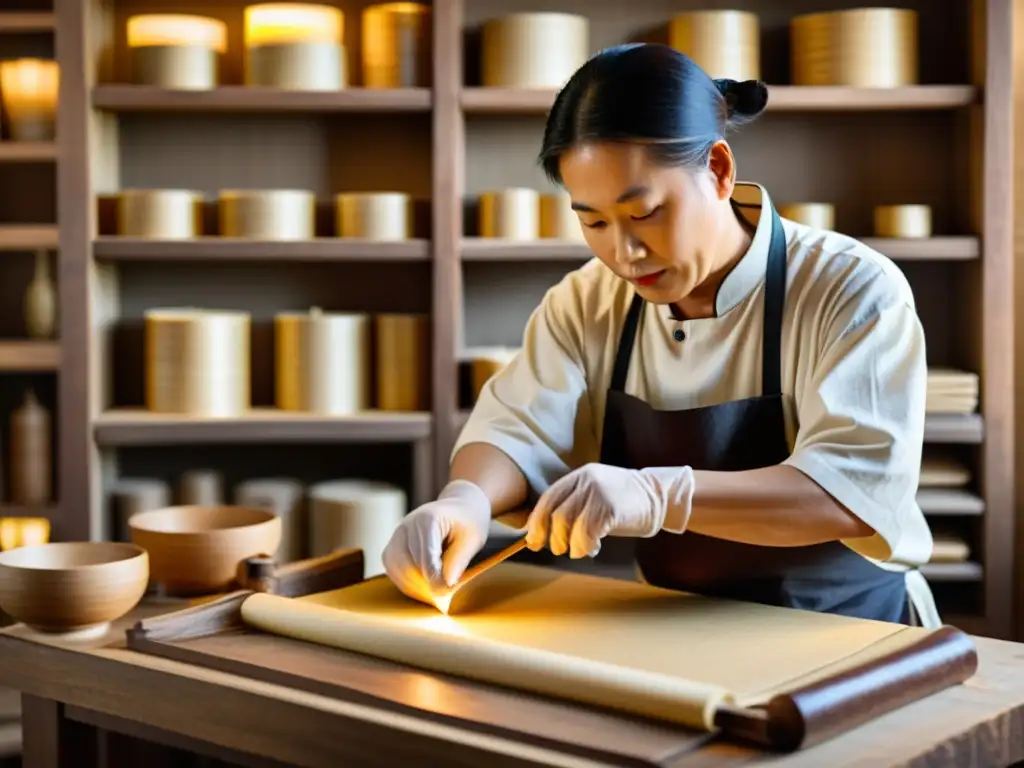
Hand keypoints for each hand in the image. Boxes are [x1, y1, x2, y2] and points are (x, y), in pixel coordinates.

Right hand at [382, 480, 491, 603]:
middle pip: (409, 566)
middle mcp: (406, 526)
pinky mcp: (392, 547)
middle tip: (444, 598)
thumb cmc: (468, 523)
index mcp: (427, 520)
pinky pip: (394, 572)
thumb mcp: (472, 539)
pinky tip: (425, 587)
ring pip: (398, 571)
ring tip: (436, 594)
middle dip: (425, 586)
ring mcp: (396, 536)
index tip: (446, 595)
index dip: (435, 580)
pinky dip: (408, 584)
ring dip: (416, 587)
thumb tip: (444, 587)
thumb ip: (458, 561)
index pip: (426, 557)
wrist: (458, 508)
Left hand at [525, 463, 694, 558]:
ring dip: (570, 545)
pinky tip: (593, 548)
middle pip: (556, 514)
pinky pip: (587, 533)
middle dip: (553, 538)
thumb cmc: (625, 503)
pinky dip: (585, 547)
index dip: (537, 522)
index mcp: (579, 477)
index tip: (534, 541)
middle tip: (560, 549)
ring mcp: (599, 492)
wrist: (660, 496)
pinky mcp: (611, 507)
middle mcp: (586, 481)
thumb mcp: (595, 496)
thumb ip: (573, 508)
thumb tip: (544, 533)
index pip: (548, 499)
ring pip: (569, 525)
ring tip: (579, 551)